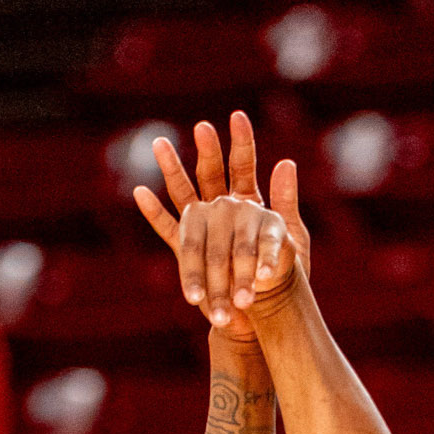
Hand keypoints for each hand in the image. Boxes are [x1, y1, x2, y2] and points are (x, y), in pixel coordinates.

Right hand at [134, 110, 310, 342]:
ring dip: (172, 170)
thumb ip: (286, 203)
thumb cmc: (283, 281)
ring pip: (184, 195)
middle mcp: (223, 213)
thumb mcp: (293, 238)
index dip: (241, 143)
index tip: (237, 117)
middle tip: (203, 126)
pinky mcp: (188, 254)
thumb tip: (286, 162)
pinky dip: (154, 212)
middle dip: (207, 151)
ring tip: (160, 143)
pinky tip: (140, 192)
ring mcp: (204, 232)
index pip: (243, 167)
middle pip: (210, 175)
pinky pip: (168, 230)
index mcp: (250, 206)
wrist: (262, 316)